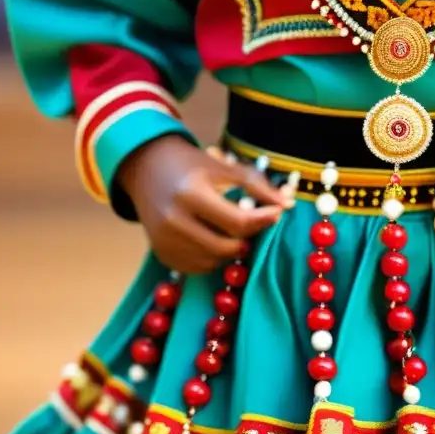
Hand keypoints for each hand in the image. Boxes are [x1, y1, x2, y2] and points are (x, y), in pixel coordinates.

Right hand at [117, 136, 291, 273]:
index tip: (276, 213)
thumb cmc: (191, 165)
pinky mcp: (161, 253)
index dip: (264, 220)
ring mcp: (164, 241)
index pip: (238, 222)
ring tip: (228, 229)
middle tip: (249, 224)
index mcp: (191, 194)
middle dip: (246, 237)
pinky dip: (212, 257)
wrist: (147, 168)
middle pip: (227, 246)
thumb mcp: (224, 167)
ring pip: (214, 261)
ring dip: (230, 249)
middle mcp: (173, 220)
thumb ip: (257, 185)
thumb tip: (287, 205)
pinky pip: (198, 267)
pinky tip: (210, 238)